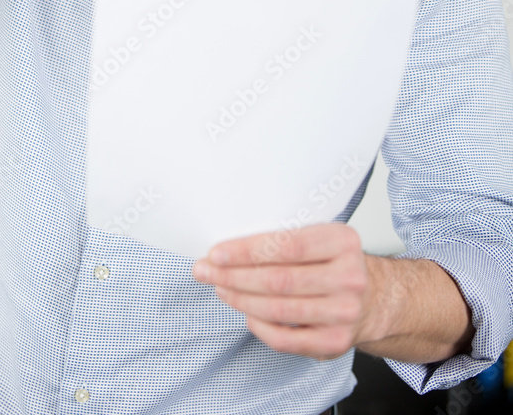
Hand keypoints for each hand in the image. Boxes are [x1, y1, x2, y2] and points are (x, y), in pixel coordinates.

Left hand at [192, 223, 373, 359]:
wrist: (374, 299)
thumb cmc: (336, 264)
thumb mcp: (322, 237)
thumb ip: (286, 238)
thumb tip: (232, 246)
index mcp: (343, 242)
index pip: (286, 244)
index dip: (246, 250)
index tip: (217, 253)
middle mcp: (348, 278)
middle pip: (278, 280)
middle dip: (234, 275)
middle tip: (206, 270)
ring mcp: (343, 313)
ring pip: (278, 310)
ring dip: (241, 298)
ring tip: (220, 287)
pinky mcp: (334, 343)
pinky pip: (285, 339)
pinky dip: (259, 326)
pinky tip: (246, 312)